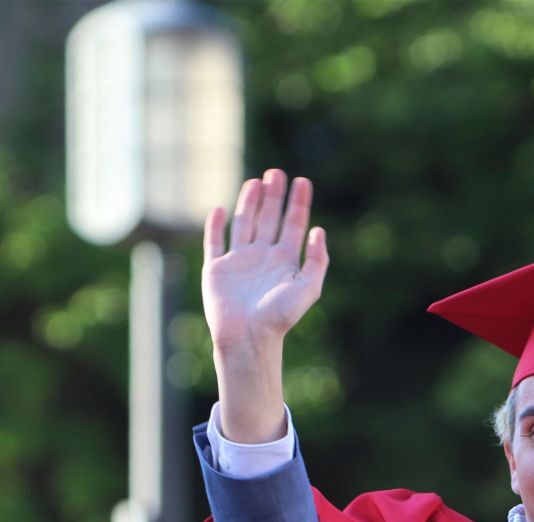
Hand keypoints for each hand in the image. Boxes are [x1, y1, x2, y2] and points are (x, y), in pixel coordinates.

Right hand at [203, 169, 328, 351]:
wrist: (249, 337)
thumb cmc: (280, 317)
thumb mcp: (308, 289)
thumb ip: (317, 261)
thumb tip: (318, 231)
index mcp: (285, 262)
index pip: (293, 225)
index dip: (299, 203)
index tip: (303, 181)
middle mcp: (262, 258)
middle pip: (269, 219)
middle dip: (274, 196)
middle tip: (277, 173)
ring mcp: (238, 262)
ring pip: (244, 224)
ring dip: (250, 202)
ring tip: (256, 181)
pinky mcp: (216, 269)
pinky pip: (214, 242)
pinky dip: (215, 225)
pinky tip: (220, 209)